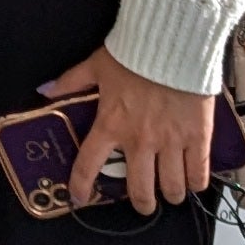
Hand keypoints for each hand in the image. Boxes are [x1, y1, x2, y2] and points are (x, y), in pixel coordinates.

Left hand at [38, 45, 215, 215]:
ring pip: (172, 188)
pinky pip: (199, 173)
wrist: (174, 42)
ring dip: (170, 194)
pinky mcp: (199, 137)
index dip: (81, 186)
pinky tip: (193, 180)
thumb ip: (71, 82)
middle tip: (144, 202)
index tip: (80, 197)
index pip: (88, 165)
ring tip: (171, 191)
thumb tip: (45, 90)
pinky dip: (196, 182)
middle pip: (140, 190)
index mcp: (111, 124)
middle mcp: (140, 140)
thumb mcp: (96, 65)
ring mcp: (171, 142)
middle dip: (142, 203)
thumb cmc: (134, 53)